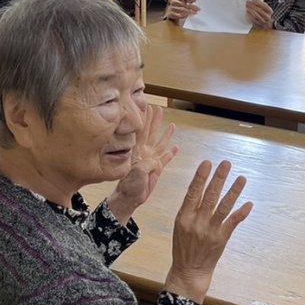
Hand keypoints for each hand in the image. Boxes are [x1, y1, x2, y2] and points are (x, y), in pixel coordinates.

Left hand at [106, 106, 177, 224]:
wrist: (130, 198)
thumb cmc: (129, 186)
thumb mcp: (137, 173)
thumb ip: (147, 164)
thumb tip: (157, 160)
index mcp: (137, 151)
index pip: (141, 131)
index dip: (144, 119)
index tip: (147, 106)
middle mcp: (144, 153)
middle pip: (151, 133)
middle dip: (154, 121)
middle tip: (158, 109)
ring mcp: (151, 160)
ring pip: (160, 143)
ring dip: (165, 134)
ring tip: (171, 125)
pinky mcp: (157, 169)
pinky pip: (166, 158)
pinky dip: (171, 153)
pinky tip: (176, 147)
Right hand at [164, 160, 251, 302]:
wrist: (189, 270)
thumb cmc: (183, 246)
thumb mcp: (179, 225)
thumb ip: (190, 208)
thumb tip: (201, 185)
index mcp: (184, 217)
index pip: (193, 192)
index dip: (200, 177)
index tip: (207, 163)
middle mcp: (197, 222)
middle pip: (209, 196)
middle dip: (219, 178)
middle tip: (226, 163)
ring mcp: (210, 231)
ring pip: (223, 207)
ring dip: (233, 192)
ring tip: (242, 178)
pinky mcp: (221, 239)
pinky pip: (232, 223)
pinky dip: (241, 213)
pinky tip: (249, 203)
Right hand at [165, 0, 198, 22]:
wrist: (174, 14)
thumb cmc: (181, 6)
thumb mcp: (185, 0)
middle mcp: (173, 2)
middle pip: (183, 3)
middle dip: (191, 6)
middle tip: (198, 9)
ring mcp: (171, 8)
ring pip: (180, 9)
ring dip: (188, 11)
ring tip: (194, 13)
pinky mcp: (170, 14)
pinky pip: (177, 15)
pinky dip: (182, 16)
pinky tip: (187, 16)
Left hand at [245, 0, 274, 28]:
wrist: (265, 24)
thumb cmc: (264, 13)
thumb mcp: (265, 8)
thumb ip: (261, 4)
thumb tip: (253, 0)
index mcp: (270, 11)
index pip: (264, 6)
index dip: (258, 2)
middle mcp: (267, 17)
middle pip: (260, 10)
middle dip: (253, 6)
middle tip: (247, 2)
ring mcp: (263, 22)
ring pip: (256, 15)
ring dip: (251, 10)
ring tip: (247, 7)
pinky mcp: (258, 24)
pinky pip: (253, 20)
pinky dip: (249, 15)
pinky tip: (247, 12)